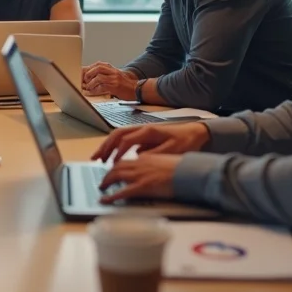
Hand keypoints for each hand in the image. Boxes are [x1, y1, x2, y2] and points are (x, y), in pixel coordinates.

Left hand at [82, 62, 137, 99]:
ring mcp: (114, 79)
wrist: (137, 89)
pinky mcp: (115, 87)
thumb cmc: (125, 85)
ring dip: (91, 83)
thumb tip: (91, 77)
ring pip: (99, 77)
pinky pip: (102, 87)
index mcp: (112, 68)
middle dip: (89, 73)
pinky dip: (95, 89)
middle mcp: (113, 72)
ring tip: (88, 87)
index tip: (82, 73)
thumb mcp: (115, 76)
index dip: (89, 68)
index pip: (98, 64)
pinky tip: (93, 91)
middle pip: (98, 68)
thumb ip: (105, 75)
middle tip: (85, 80)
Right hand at [91, 122, 210, 161]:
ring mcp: (141, 130)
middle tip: (96, 158)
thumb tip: (138, 159)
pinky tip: (112, 156)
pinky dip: (114, 146)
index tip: (112, 163)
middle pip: (117, 134)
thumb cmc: (185, 141)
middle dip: (105, 146)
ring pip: (118, 135)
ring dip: (107, 145)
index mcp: (149, 131)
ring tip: (98, 157)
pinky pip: (124, 138)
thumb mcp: (172, 150)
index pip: (127, 140)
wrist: (196, 132)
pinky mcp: (143, 135)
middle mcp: (142, 128)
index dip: (118, 151)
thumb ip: (154, 154)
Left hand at [99, 154, 181, 203]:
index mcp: (146, 157)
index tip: (113, 170)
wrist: (189, 172)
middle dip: (108, 173)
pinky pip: (122, 192)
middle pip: (117, 166)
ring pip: (116, 175)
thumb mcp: (165, 162)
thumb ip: (155, 164)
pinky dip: (111, 196)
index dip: (118, 166)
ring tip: (102, 187)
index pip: (127, 161)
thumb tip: (151, 169)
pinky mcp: (142, 186)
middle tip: (104, 180)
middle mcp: (139, 164)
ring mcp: (140, 175)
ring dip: (106, 181)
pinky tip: (105, 200)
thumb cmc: (182, 169)